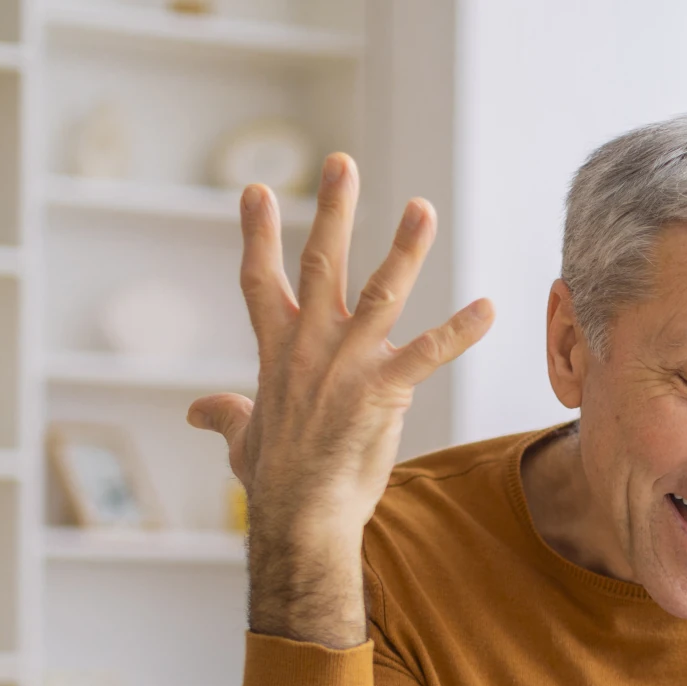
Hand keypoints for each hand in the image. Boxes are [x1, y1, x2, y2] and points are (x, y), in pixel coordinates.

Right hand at [186, 152, 493, 647]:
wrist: (299, 520)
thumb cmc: (274, 485)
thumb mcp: (243, 441)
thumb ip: (225, 415)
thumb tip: (197, 411)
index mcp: (276, 352)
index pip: (259, 280)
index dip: (257, 233)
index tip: (257, 189)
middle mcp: (309, 347)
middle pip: (319, 264)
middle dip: (332, 211)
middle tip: (342, 163)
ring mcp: (345, 366)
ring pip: (379, 293)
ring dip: (404, 249)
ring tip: (422, 207)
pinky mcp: (382, 393)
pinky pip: (429, 353)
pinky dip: (461, 330)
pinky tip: (489, 308)